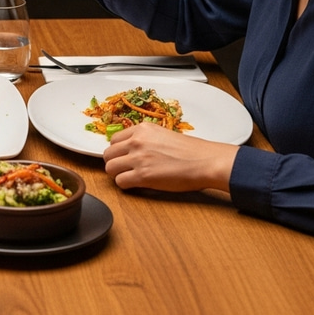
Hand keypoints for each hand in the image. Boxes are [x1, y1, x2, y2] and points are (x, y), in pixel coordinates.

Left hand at [103, 121, 238, 192]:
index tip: (122, 157)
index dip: (117, 151)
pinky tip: (135, 184)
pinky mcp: (143, 176)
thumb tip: (130, 148)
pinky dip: (125, 185)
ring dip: (117, 174)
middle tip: (123, 169)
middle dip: (114, 163)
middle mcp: (136, 141)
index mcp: (141, 129)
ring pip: (110, 168)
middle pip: (108, 154)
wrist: (204, 161)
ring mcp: (138, 158)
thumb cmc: (189, 150)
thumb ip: (144, 138)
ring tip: (128, 177)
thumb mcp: (162, 134)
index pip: (114, 140)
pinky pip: (120, 182)